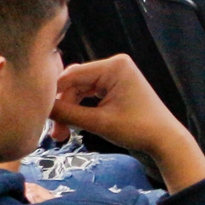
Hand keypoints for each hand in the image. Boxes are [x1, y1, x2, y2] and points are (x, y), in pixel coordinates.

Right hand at [52, 55, 204, 191]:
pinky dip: (80, 110)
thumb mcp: (97, 121)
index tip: (40, 116)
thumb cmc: (137, 129)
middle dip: (63, 108)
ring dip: (70, 112)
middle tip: (56, 135)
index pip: (71, 76)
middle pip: (74, 84)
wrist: (165, 139)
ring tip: (63, 136)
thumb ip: (66, 112)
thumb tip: (39, 107)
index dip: (53, 96)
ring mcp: (115, 74)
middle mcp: (115, 65)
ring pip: (79, 91)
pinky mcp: (115, 85)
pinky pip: (89, 94)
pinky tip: (71, 126)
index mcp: (114, 66)